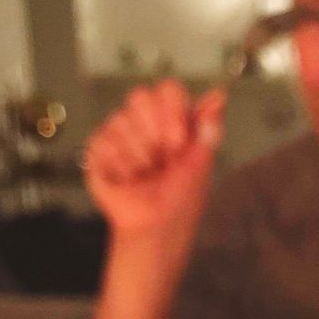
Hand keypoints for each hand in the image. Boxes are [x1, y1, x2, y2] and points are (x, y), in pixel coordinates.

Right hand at [84, 79, 225, 240]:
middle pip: (140, 96)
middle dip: (154, 134)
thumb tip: (219, 96)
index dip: (172, 111)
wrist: (154, 229)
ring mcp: (120, 133)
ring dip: (139, 157)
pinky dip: (120, 166)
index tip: (178, 142)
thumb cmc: (179, 202)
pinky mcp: (98, 148)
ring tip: (145, 174)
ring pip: (120, 120)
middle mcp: (145, 123)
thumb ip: (208, 129)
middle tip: (162, 161)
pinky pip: (104, 140)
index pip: (167, 90)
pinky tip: (127, 178)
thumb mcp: (200, 164)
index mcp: (172, 122)